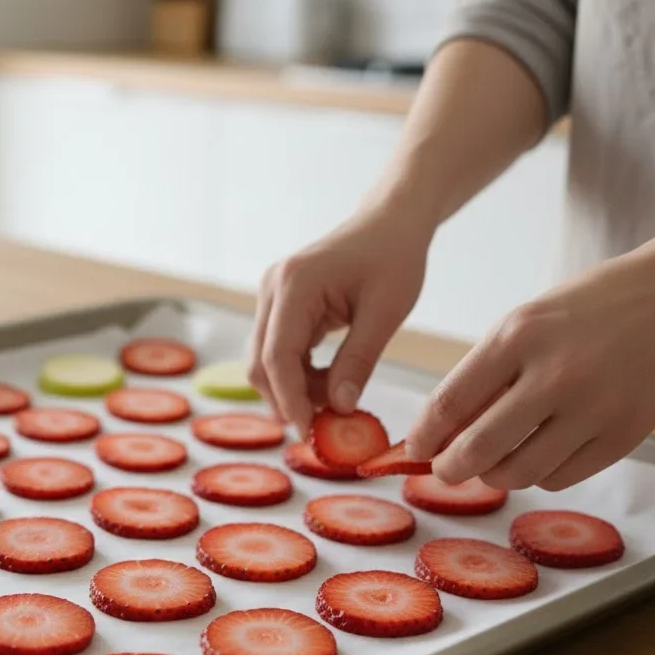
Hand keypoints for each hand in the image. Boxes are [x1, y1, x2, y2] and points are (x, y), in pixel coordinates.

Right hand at [247, 195, 432, 434]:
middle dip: (288, 399)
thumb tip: (339, 408)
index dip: (289, 399)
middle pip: (261, 362)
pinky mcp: (278, 306)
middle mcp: (272, 288)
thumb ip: (359, 360)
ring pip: (266, 361)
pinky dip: (299, 375)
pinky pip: (278, 351)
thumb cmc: (394, 257)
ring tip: (336, 398)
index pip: (277, 356)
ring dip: (295, 389)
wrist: (389, 222)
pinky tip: (329, 382)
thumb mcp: (386, 311)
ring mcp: (271, 296)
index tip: (307, 432)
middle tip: (324, 426)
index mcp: (295, 284)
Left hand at [407, 249, 654, 490]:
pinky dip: (537, 476)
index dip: (424, 436)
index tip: (414, 449)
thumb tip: (442, 432)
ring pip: (518, 473)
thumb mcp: (526, 324)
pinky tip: (536, 457)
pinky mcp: (623, 435)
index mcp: (518, 336)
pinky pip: (560, 478)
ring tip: (490, 464)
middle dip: (450, 468)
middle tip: (444, 471)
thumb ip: (485, 375)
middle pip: (479, 448)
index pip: (450, 402)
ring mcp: (593, 408)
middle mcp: (555, 374)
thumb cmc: (589, 309)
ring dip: (493, 476)